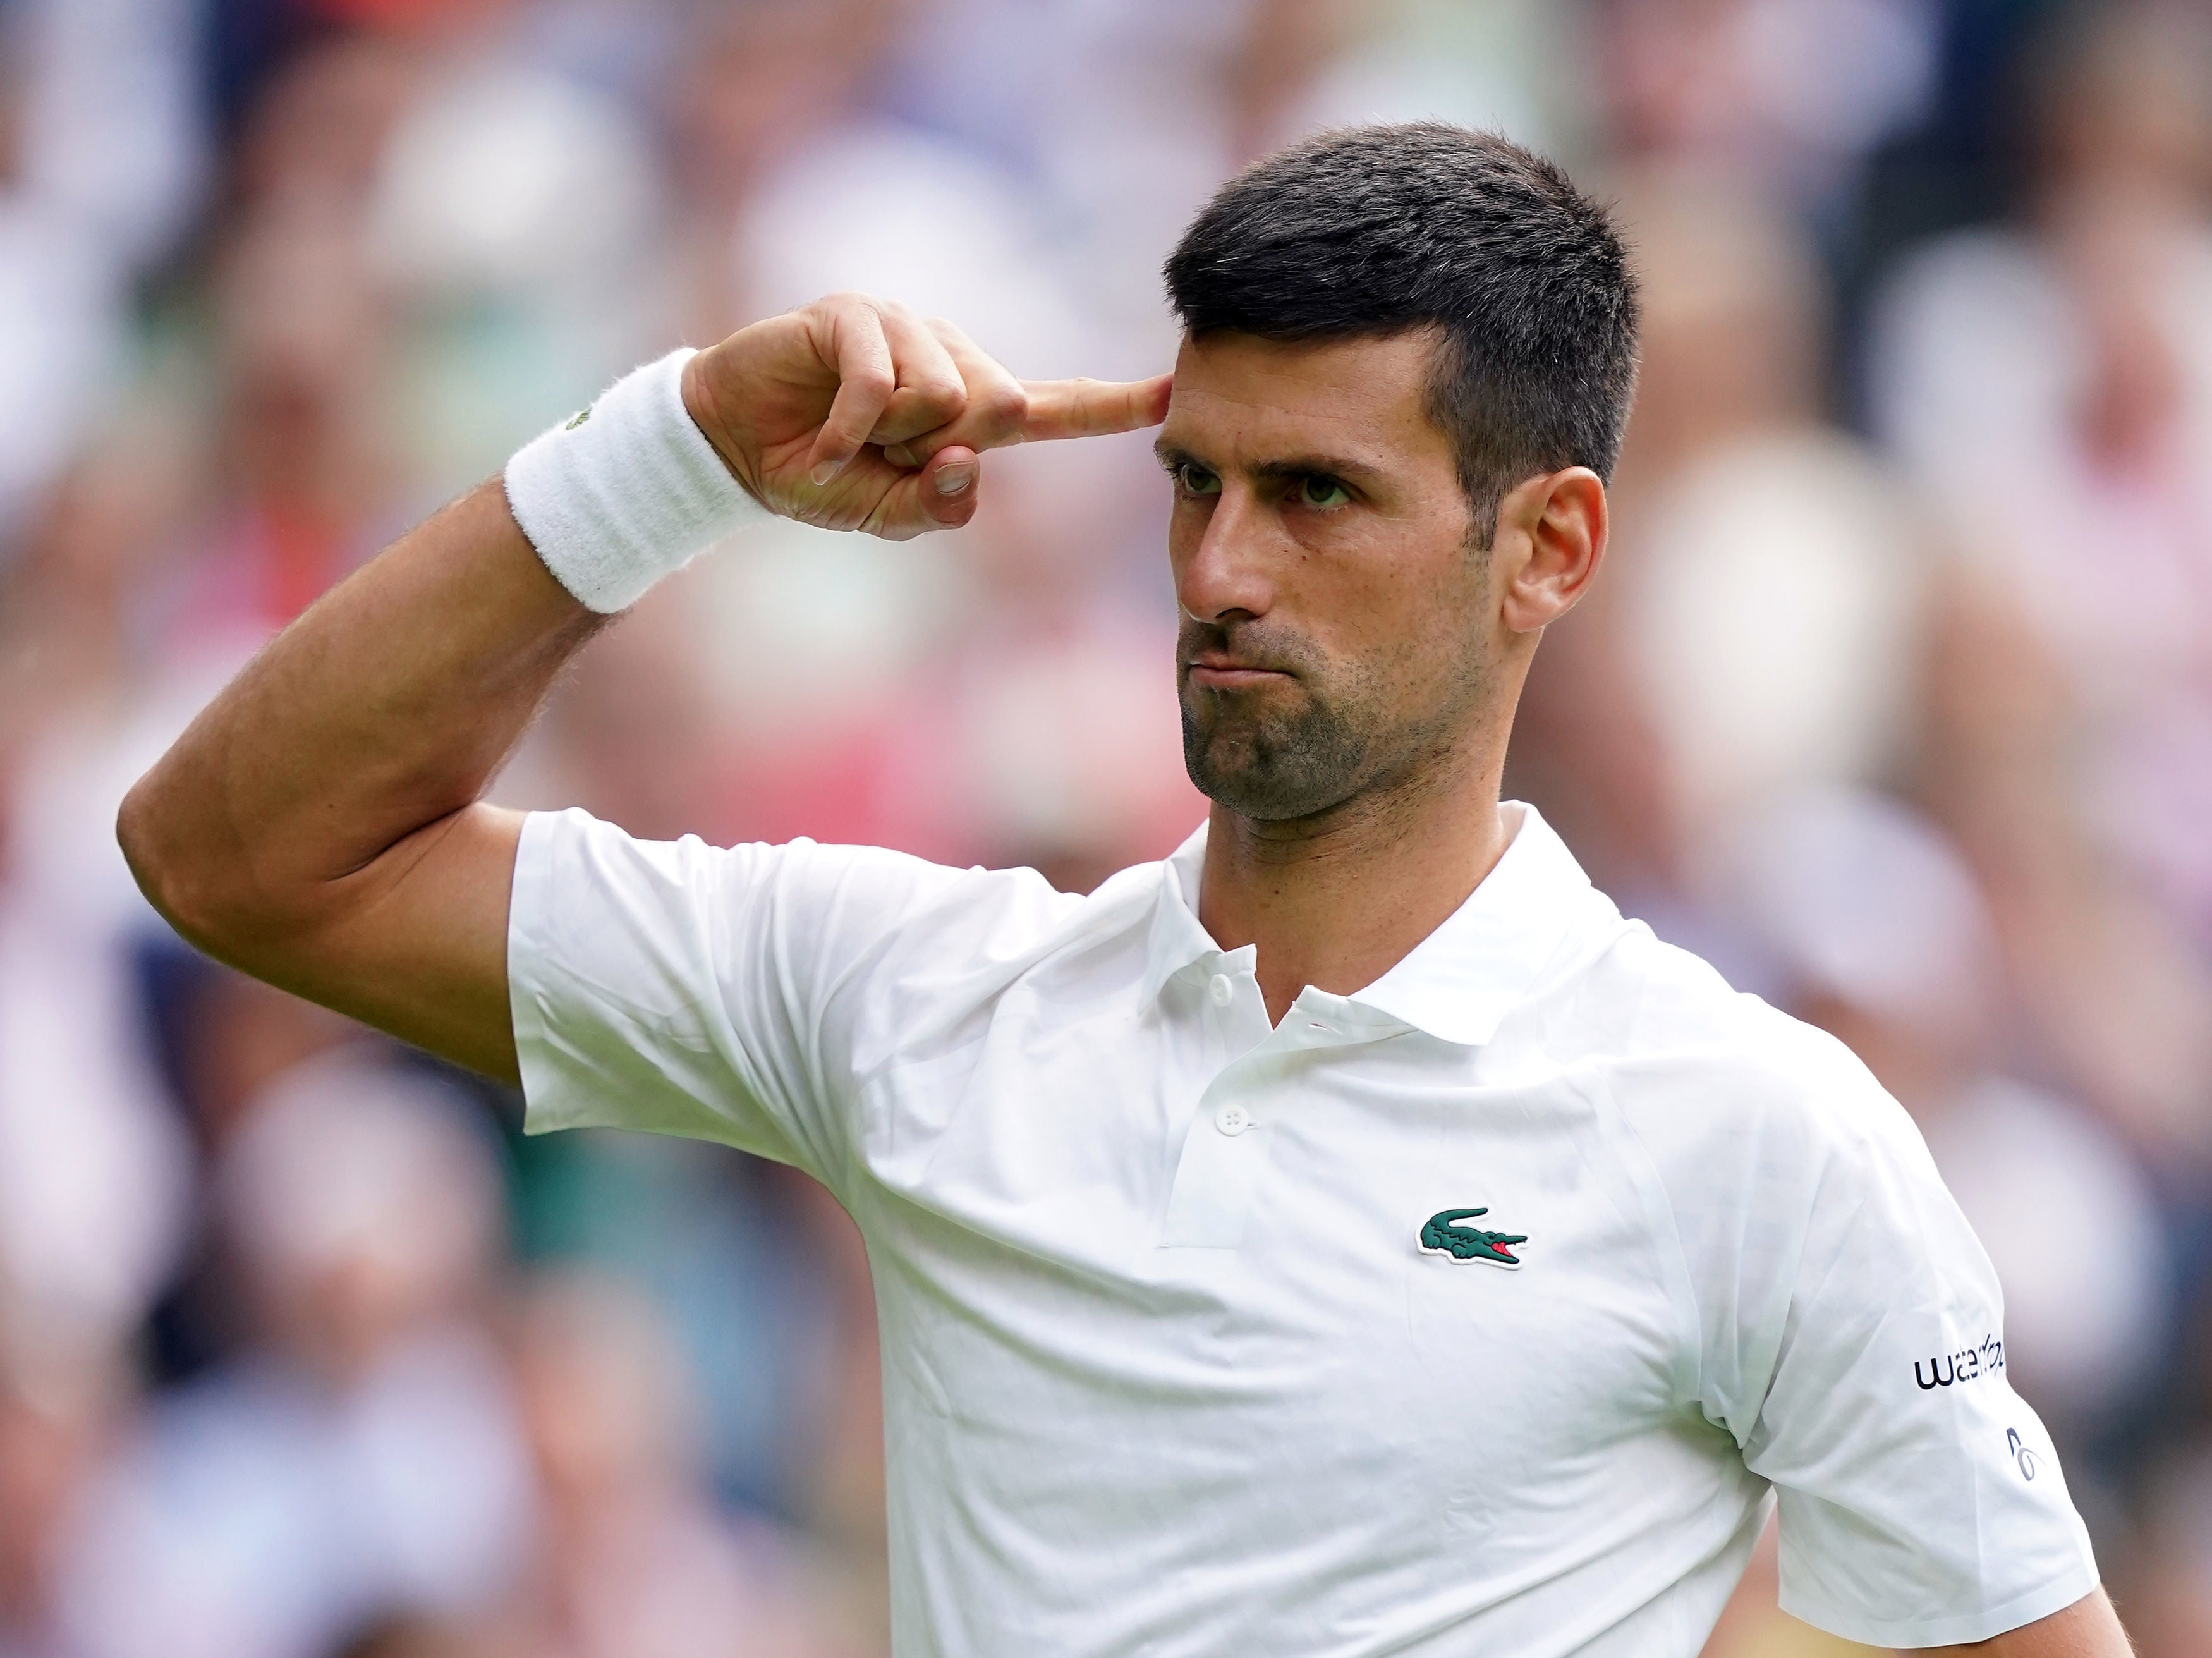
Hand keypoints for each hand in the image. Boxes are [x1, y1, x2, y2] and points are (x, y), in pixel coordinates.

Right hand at [680, 292, 1171, 540]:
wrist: (735, 449)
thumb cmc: (820, 476)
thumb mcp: (885, 514)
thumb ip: (936, 506)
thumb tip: (969, 462)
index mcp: (973, 408)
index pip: (1056, 409)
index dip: (1114, 406)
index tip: (1174, 394)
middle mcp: (952, 359)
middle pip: (996, 407)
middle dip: (934, 449)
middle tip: (880, 456)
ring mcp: (906, 329)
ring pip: (942, 395)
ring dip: (887, 437)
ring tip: (848, 435)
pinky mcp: (857, 316)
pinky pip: (882, 385)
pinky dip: (849, 430)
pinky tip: (822, 438)